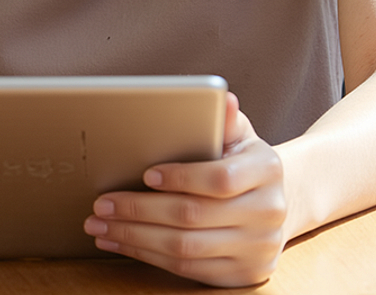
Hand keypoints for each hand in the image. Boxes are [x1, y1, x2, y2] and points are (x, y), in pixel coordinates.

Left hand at [83, 93, 286, 287]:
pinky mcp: (243, 276)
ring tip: (102, 226)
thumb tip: (225, 99)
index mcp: (267, 170)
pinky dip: (150, 256)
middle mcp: (269, 213)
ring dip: (136, 237)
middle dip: (140, 210)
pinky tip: (124, 243)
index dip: (181, 177)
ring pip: (186, 249)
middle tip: (102, 203)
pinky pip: (188, 271)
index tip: (145, 174)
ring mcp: (258, 249)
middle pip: (194, 216)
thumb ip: (225, 120)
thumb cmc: (242, 159)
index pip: (221, 178)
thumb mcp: (239, 134)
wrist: (273, 201)